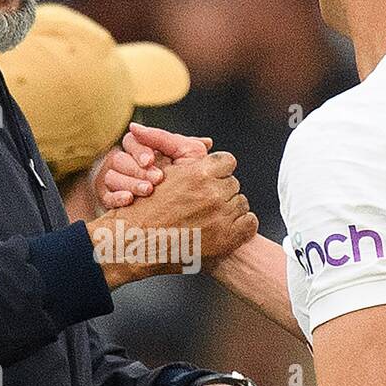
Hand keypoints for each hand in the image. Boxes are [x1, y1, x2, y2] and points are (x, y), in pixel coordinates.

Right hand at [87, 148, 256, 284]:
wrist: (136, 243)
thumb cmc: (144, 209)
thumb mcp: (161, 174)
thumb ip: (183, 157)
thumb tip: (205, 142)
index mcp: (198, 173)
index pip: (228, 162)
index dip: (219, 171)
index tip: (210, 180)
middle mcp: (212, 193)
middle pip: (233, 183)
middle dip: (221, 191)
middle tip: (204, 204)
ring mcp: (221, 216)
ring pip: (241, 203)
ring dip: (229, 209)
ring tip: (209, 218)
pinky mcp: (227, 238)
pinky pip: (249, 223)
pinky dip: (240, 227)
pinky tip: (222, 230)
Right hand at [96, 122, 211, 209]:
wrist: (196, 214)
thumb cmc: (195, 180)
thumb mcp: (189, 154)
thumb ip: (169, 138)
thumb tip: (137, 127)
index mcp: (144, 151)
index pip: (131, 141)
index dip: (138, 149)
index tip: (150, 161)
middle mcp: (129, 165)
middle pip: (119, 159)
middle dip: (137, 169)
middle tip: (156, 179)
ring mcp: (119, 184)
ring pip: (111, 177)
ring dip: (129, 183)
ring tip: (148, 191)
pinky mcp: (114, 203)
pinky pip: (106, 197)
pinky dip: (116, 197)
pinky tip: (129, 199)